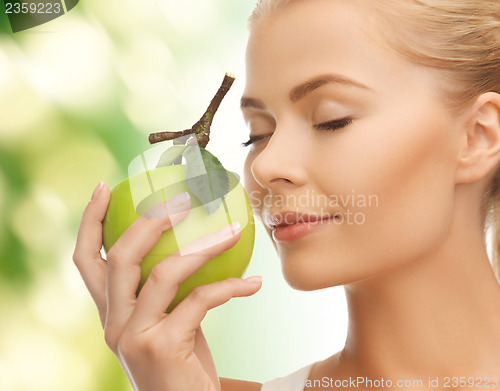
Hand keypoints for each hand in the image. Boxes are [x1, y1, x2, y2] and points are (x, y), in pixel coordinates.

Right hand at [73, 182, 262, 390]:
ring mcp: (134, 336)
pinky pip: (199, 299)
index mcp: (111, 313)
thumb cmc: (182, 363)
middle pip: (120, 256)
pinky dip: (230, 286)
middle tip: (181, 200)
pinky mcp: (162, 347)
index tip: (105, 187)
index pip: (86, 260)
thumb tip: (198, 241)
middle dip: (149, 220)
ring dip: (204, 245)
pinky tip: (253, 284)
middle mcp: (114, 324)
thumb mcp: (168, 322)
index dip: (90, 221)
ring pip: (163, 272)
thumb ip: (168, 290)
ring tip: (234, 230)